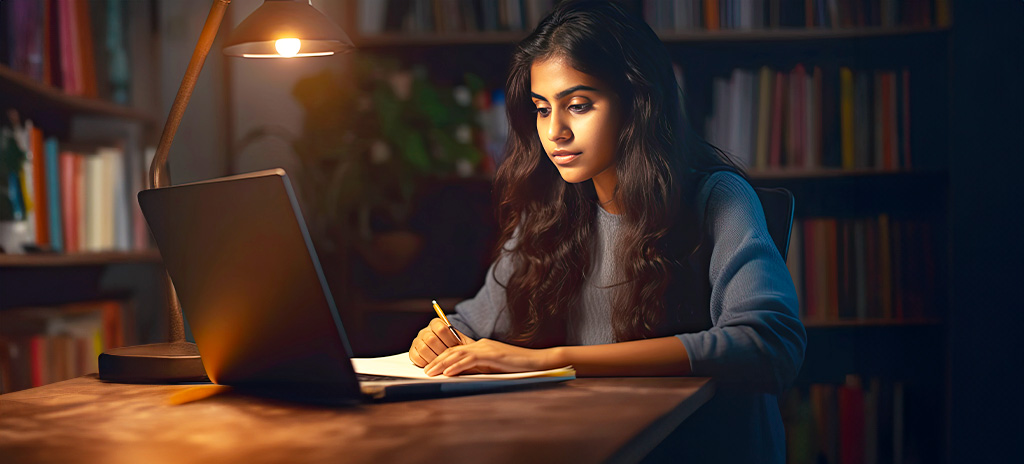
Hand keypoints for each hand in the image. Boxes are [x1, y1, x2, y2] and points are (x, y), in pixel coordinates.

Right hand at [408, 318, 473, 366]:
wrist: (448, 355)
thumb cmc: (457, 349)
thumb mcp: (463, 344)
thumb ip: (465, 343)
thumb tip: (472, 347)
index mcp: (437, 324)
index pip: (441, 329)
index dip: (449, 340)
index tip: (456, 348)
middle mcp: (425, 331)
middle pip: (431, 339)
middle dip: (441, 351)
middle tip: (449, 359)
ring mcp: (417, 340)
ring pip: (423, 348)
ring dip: (434, 359)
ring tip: (442, 365)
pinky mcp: (412, 351)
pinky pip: (415, 357)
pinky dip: (425, 363)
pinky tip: (433, 366)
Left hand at [422, 338, 560, 376]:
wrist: (536, 361)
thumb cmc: (516, 367)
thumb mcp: (493, 368)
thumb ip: (477, 368)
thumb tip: (459, 375)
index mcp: (480, 346)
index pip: (456, 351)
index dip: (441, 358)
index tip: (430, 368)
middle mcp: (481, 344)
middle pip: (453, 351)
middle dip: (437, 361)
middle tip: (425, 371)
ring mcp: (487, 348)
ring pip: (458, 354)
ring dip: (442, 364)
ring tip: (431, 373)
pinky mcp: (493, 354)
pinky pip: (471, 359)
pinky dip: (457, 366)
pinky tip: (448, 372)